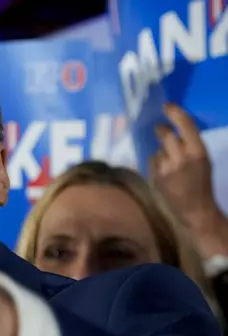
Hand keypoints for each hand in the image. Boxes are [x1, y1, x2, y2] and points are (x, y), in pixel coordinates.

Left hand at [151, 104, 219, 227]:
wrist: (195, 209)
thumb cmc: (201, 181)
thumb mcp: (203, 160)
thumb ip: (190, 145)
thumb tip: (174, 128)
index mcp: (198, 152)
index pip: (185, 125)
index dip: (175, 112)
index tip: (166, 105)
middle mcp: (181, 158)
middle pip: (165, 134)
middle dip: (161, 130)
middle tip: (160, 129)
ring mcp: (166, 168)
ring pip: (158, 149)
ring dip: (162, 152)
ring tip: (171, 165)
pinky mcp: (155, 177)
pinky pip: (152, 161)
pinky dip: (156, 163)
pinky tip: (164, 173)